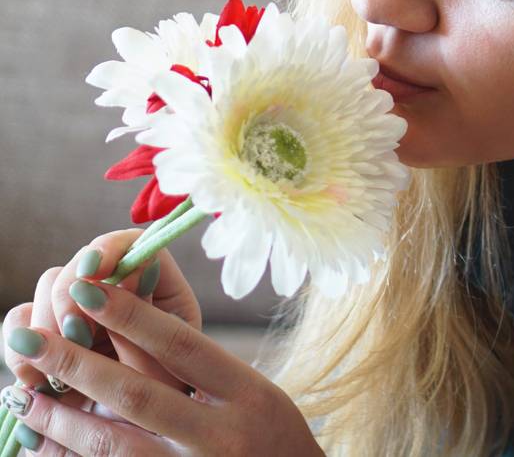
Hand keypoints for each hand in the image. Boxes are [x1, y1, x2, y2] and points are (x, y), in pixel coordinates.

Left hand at [1, 276, 321, 455]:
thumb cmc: (271, 438)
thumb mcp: (254, 395)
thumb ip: (203, 367)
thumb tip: (128, 322)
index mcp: (248, 394)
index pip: (181, 346)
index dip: (130, 317)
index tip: (87, 290)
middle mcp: (220, 434)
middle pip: (137, 393)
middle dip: (76, 363)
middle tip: (30, 339)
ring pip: (111, 442)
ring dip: (58, 417)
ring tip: (21, 393)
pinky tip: (38, 442)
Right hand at [4, 229, 201, 404]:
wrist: (139, 440)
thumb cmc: (166, 403)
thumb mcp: (165, 367)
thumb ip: (135, 324)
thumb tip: (97, 283)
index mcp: (159, 288)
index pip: (131, 245)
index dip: (108, 249)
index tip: (93, 269)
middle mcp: (117, 290)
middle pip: (81, 263)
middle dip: (70, 295)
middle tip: (76, 336)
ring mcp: (79, 311)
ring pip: (46, 288)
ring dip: (44, 325)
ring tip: (59, 370)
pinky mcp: (48, 337)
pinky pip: (20, 324)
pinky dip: (19, 350)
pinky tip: (34, 382)